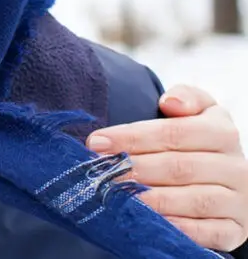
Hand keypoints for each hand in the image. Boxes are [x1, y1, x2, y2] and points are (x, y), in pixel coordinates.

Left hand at [86, 85, 247, 251]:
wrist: (227, 181)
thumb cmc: (198, 142)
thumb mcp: (198, 112)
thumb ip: (186, 97)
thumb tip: (170, 102)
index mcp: (223, 132)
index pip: (174, 133)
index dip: (132, 137)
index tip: (96, 142)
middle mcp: (236, 167)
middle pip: (180, 167)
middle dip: (135, 169)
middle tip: (102, 173)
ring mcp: (238, 202)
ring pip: (194, 200)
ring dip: (153, 200)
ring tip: (120, 197)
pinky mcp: (235, 230)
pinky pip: (207, 233)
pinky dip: (178, 228)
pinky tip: (149, 223)